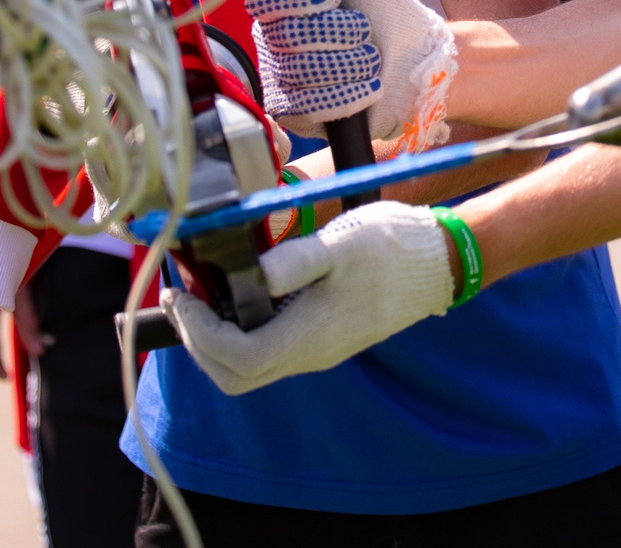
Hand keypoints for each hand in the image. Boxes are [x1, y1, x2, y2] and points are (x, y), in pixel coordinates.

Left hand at [166, 201, 457, 393]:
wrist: (438, 264)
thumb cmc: (393, 249)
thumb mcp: (343, 242)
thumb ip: (296, 260)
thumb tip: (254, 272)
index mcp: (310, 337)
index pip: (237, 358)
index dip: (200, 333)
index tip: (183, 296)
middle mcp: (309, 354)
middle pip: (235, 377)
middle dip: (198, 344)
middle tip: (182, 301)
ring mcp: (316, 350)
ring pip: (250, 368)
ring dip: (215, 341)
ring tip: (201, 297)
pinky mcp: (322, 339)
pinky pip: (268, 351)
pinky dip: (239, 332)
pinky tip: (237, 296)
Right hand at [246, 0, 456, 148]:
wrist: (419, 58)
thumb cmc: (385, 8)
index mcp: (280, 4)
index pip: (261, 0)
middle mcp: (273, 42)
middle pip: (284, 36)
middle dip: (338, 31)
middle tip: (363, 30)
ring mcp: (282, 80)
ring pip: (300, 71)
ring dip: (351, 62)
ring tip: (370, 59)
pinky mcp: (297, 116)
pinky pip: (310, 107)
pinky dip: (350, 93)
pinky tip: (369, 86)